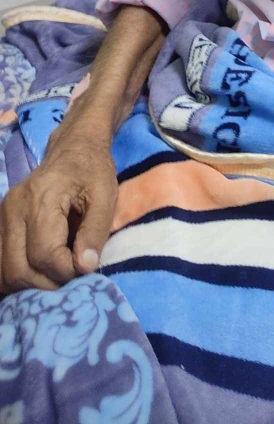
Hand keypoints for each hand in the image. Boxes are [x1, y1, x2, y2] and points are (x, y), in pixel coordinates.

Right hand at [0, 130, 116, 292]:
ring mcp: (2, 217)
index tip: (84, 266)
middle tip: (70, 275)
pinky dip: (17, 275)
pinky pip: (0, 262)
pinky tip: (38, 272)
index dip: (66, 271)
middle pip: (18, 269)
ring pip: (4, 272)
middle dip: (47, 283)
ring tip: (56, 274)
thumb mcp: (106, 195)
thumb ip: (96, 231)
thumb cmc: (92, 171)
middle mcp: (13, 210)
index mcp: (40, 200)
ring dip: (30, 283)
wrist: (73, 149)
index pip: (44, 255)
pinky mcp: (0, 224)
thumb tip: (85, 267)